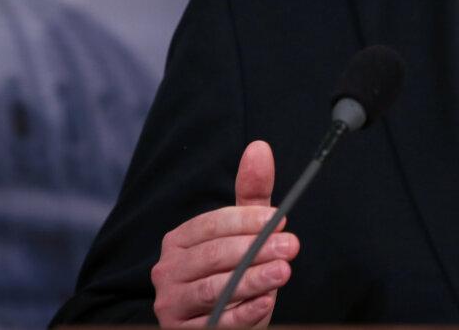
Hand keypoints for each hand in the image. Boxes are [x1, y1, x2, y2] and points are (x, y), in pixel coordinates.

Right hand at [151, 140, 299, 326]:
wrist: (220, 322)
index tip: (281, 220)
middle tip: (291, 245)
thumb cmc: (233, 271)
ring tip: (284, 271)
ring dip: (252, 278)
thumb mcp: (243, 233)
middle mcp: (167, 271)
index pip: (212, 225)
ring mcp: (172, 304)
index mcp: (179, 241)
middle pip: (213, 255)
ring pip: (213, 288)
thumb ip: (251, 194)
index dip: (247, 221)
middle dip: (256, 249)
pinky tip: (266, 302)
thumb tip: (260, 147)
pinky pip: (216, 322)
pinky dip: (243, 312)